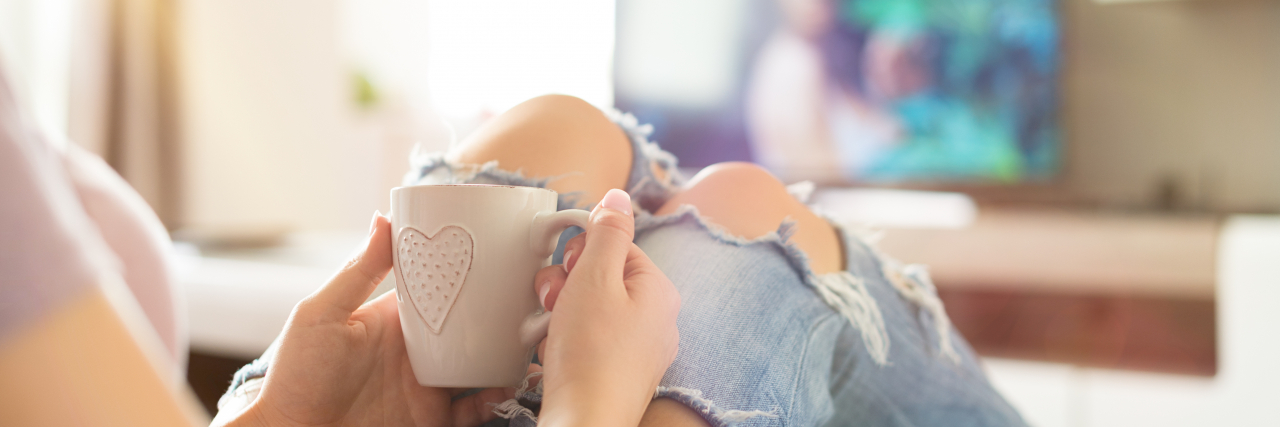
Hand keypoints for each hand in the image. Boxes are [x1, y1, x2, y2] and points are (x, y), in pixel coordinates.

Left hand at [218, 213, 516, 426]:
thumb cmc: (295, 377)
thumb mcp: (321, 315)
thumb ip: (358, 271)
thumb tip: (384, 218)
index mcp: (395, 319)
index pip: (441, 290)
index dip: (471, 276)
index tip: (504, 258)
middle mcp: (417, 350)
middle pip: (472, 328)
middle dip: (503, 317)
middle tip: (532, 302)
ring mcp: (427, 385)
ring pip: (482, 365)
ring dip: (507, 356)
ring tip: (529, 344)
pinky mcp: (432, 418)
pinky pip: (474, 408)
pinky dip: (494, 398)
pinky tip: (503, 387)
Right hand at [533, 189, 681, 426]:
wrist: (584, 422)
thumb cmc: (591, 354)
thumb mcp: (595, 277)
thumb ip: (607, 232)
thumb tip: (619, 196)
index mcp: (659, 291)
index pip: (615, 247)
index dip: (580, 254)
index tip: (565, 270)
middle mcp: (657, 321)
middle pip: (601, 278)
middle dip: (566, 285)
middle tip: (555, 303)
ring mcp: (638, 350)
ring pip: (589, 311)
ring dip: (560, 315)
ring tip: (552, 333)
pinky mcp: (617, 374)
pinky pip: (587, 342)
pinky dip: (565, 343)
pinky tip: (555, 355)